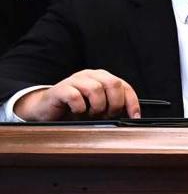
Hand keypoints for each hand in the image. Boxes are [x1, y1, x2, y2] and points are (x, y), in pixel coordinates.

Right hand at [17, 69, 140, 121]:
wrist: (48, 110)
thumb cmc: (76, 109)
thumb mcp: (100, 108)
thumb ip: (114, 107)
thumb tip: (133, 118)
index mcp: (102, 78)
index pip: (124, 86)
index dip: (132, 103)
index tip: (134, 117)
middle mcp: (90, 76)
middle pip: (113, 84)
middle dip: (115, 104)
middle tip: (107, 116)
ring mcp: (74, 80)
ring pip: (95, 89)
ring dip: (97, 107)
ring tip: (90, 114)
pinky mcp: (60, 89)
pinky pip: (75, 96)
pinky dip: (79, 108)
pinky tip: (76, 112)